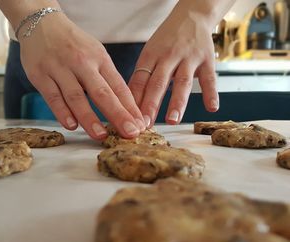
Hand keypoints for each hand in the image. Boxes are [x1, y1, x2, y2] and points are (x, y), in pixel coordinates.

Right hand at [19, 13, 144, 139]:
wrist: (42, 23)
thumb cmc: (73, 44)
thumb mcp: (95, 54)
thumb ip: (107, 78)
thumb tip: (125, 108)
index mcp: (100, 58)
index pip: (119, 87)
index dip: (130, 108)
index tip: (140, 125)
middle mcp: (82, 63)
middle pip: (102, 93)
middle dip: (118, 115)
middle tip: (130, 133)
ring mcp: (60, 68)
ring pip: (76, 97)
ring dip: (90, 118)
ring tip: (101, 135)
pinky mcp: (40, 75)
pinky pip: (52, 96)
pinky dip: (62, 112)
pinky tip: (71, 125)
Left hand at [129, 10, 218, 126]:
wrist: (192, 16)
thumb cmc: (167, 40)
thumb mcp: (150, 53)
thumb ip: (143, 76)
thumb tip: (131, 104)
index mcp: (150, 55)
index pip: (140, 80)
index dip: (135, 100)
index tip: (132, 119)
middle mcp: (168, 56)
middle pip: (158, 83)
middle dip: (151, 105)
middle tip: (146, 124)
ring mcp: (188, 57)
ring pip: (182, 82)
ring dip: (177, 102)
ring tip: (172, 120)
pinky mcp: (206, 59)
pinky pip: (209, 78)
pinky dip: (211, 93)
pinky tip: (211, 108)